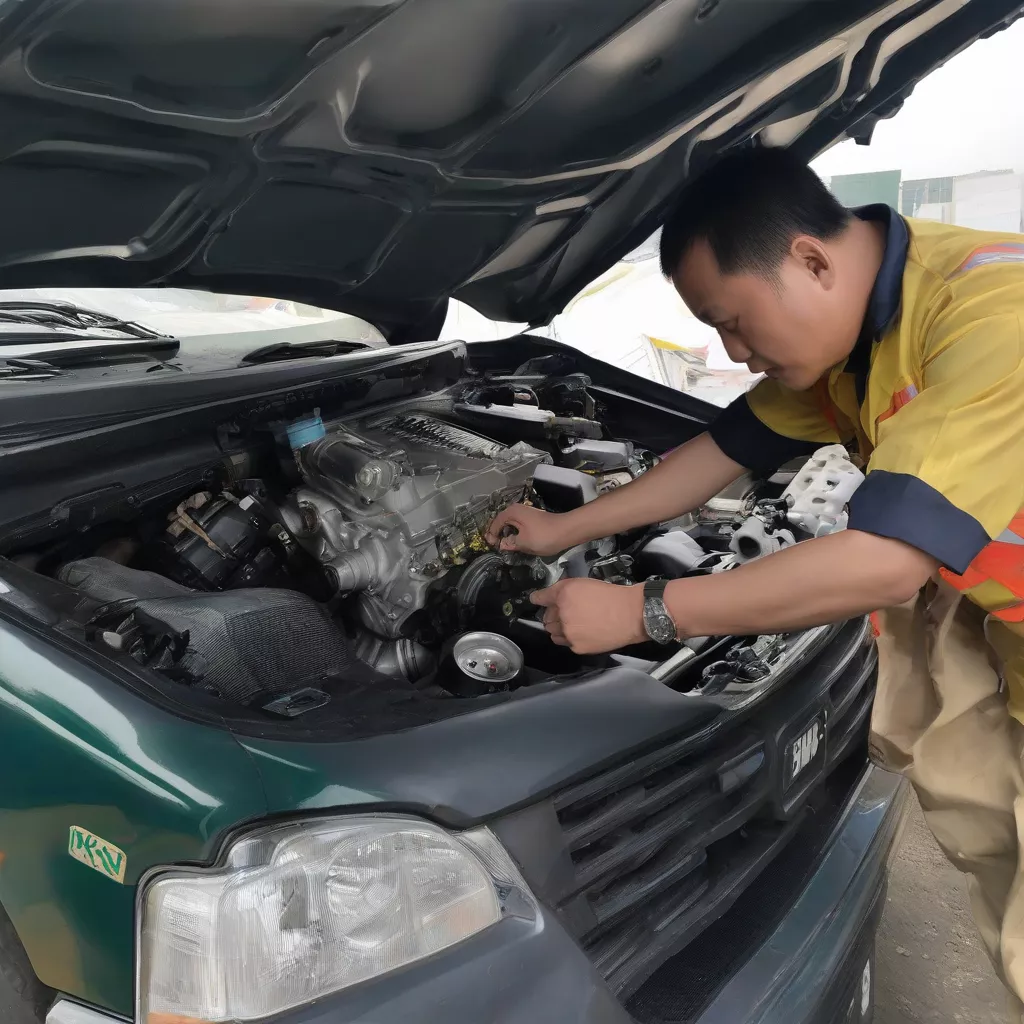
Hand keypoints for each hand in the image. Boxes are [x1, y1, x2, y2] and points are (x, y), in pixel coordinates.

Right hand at [485, 503, 569, 556]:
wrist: (567, 530)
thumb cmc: (543, 536)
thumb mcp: (523, 543)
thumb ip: (510, 543)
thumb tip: (502, 544)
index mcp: (511, 513)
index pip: (495, 523)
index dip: (491, 535)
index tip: (491, 546)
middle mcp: (517, 509)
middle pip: (502, 521)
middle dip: (497, 533)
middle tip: (495, 545)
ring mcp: (525, 512)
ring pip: (510, 523)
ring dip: (506, 533)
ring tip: (504, 544)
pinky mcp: (532, 518)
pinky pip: (518, 524)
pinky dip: (515, 532)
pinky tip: (516, 540)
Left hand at [530, 579, 645, 653]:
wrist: (630, 615)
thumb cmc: (609, 595)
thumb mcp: (584, 583)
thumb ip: (564, 589)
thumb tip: (550, 596)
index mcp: (563, 595)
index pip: (541, 598)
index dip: (537, 599)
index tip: (536, 600)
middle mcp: (561, 614)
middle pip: (545, 618)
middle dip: (553, 614)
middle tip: (567, 612)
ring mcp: (568, 633)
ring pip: (553, 632)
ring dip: (559, 628)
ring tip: (574, 624)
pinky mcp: (576, 647)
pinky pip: (566, 642)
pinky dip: (570, 638)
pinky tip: (583, 632)